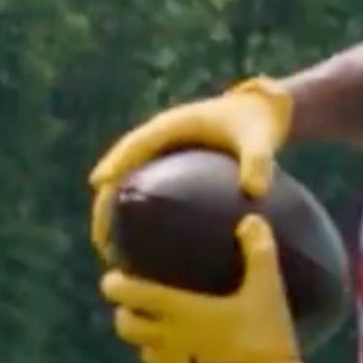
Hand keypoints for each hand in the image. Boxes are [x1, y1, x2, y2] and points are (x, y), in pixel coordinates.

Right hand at [89, 76, 291, 258]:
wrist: (262, 112)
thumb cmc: (259, 124)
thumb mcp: (261, 140)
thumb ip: (258, 162)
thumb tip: (254, 192)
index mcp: (172, 125)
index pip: (136, 144)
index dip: (116, 161)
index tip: (100, 184)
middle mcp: (160, 137)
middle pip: (121, 169)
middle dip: (106, 200)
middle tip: (100, 237)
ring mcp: (163, 153)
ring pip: (130, 182)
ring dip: (116, 211)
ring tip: (111, 250)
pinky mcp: (171, 168)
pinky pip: (149, 190)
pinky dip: (141, 213)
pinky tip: (145, 249)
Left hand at [102, 214, 302, 362]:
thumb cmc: (264, 335)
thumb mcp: (267, 289)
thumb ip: (258, 252)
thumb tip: (251, 219)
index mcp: (183, 312)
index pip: (134, 297)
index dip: (117, 286)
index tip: (111, 278)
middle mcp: (172, 339)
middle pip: (127, 328)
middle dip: (123, 312)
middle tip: (131, 301)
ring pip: (144, 352)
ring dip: (142, 339)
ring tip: (154, 326)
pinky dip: (169, 358)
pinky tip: (187, 351)